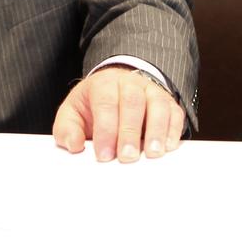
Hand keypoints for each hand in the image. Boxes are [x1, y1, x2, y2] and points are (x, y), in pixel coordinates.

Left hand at [52, 65, 184, 162]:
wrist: (113, 89)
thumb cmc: (92, 106)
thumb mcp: (72, 113)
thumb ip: (67, 129)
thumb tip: (74, 144)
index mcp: (103, 84)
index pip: (105, 102)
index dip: (105, 129)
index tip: (104, 154)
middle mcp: (129, 83)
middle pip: (132, 102)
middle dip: (130, 131)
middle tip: (127, 157)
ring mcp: (150, 91)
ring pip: (157, 105)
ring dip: (156, 130)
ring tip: (152, 153)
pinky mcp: (167, 102)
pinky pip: (174, 112)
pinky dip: (173, 130)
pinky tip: (168, 147)